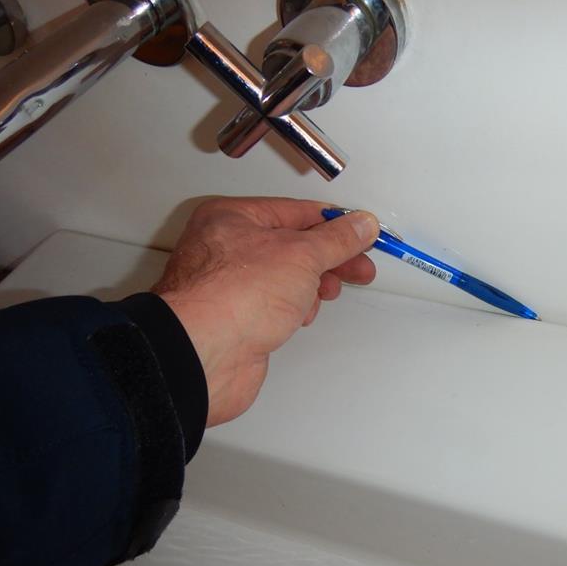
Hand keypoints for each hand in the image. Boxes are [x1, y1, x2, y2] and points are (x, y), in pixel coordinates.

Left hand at [152, 197, 378, 426]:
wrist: (204, 354)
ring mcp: (230, 286)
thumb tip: (360, 225)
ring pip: (285, 278)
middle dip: (330, 259)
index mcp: (233, 218)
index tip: (362, 233)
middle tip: (359, 268)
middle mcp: (226, 248)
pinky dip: (294, 309)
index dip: (334, 222)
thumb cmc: (234, 296)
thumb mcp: (302, 255)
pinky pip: (275, 306)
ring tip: (325, 294)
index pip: (296, 211)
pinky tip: (299, 317)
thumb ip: (336, 240)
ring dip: (311, 287)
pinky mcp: (237, 319)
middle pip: (292, 245)